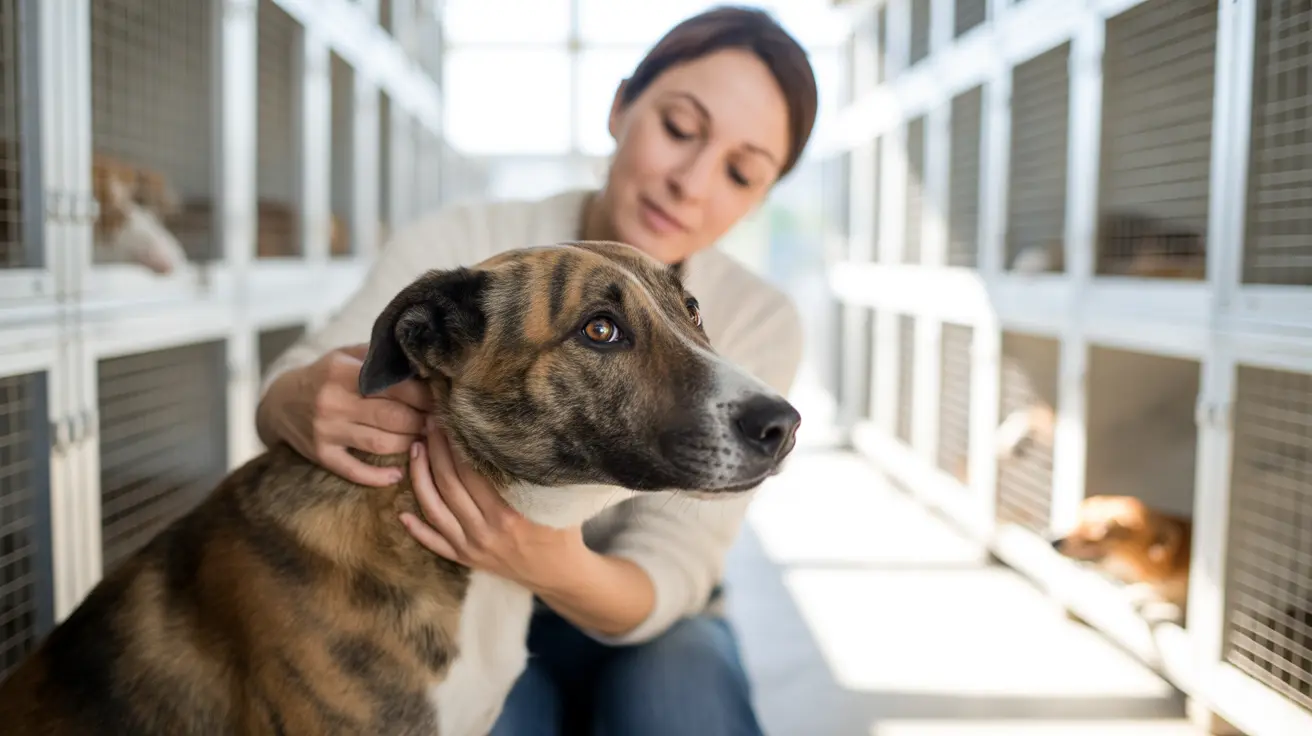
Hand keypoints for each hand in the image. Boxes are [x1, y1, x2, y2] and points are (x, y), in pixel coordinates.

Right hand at [259, 344, 432, 486]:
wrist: (279, 402)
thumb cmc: (323, 376)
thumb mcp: (344, 355)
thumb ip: (378, 358)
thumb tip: (420, 362)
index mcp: (342, 373)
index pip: (395, 387)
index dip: (423, 396)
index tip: (440, 398)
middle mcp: (333, 403)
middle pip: (392, 417)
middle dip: (421, 420)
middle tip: (437, 421)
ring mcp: (326, 432)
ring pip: (380, 443)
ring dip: (408, 444)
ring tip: (423, 439)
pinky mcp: (321, 455)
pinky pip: (354, 471)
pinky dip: (378, 477)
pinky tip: (397, 475)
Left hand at [399, 423, 585, 589]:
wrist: (560, 574)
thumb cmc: (562, 530)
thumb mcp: (557, 500)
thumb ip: (536, 475)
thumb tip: (517, 437)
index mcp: (509, 513)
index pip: (472, 470)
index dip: (458, 442)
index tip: (451, 419)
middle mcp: (486, 530)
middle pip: (449, 483)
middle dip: (436, 450)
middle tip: (430, 423)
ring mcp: (472, 546)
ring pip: (435, 508)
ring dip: (420, 477)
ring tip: (416, 448)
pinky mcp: (466, 559)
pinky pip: (434, 543)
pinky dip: (416, 529)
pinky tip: (401, 512)